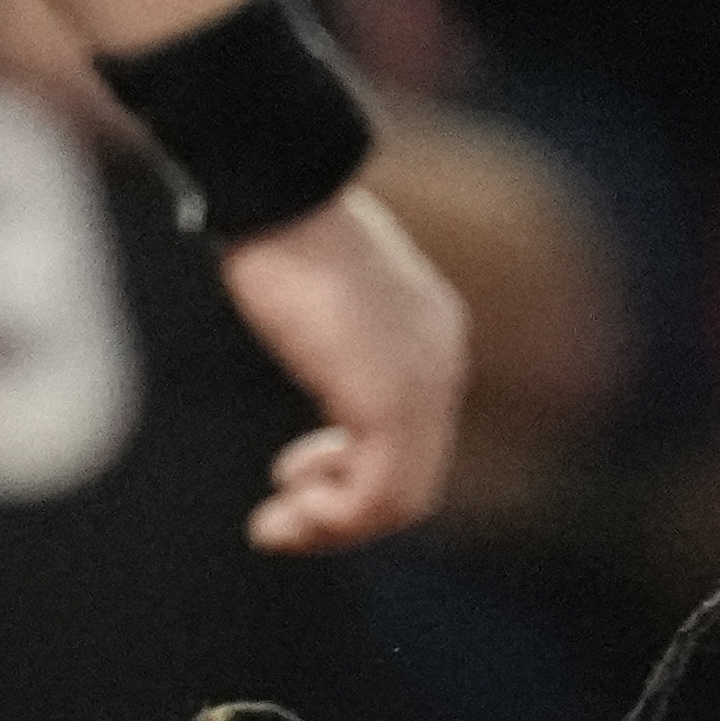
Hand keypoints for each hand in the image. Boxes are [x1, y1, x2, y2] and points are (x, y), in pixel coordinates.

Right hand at [214, 187, 465, 550]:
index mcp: (429, 338)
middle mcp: (441, 364)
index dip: (353, 471)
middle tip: (283, 524)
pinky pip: (382, 493)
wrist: (279, 190)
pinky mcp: (392, 401)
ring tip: (278, 530)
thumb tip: (316, 352)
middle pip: (411, 476)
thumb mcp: (322, 296)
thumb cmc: (280, 228)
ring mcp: (423, 386)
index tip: (294, 471)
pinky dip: (336, 518)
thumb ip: (338, 342)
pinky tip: (292, 514)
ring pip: (401, 496)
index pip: (412, 436)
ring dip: (335, 525)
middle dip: (343, 510)